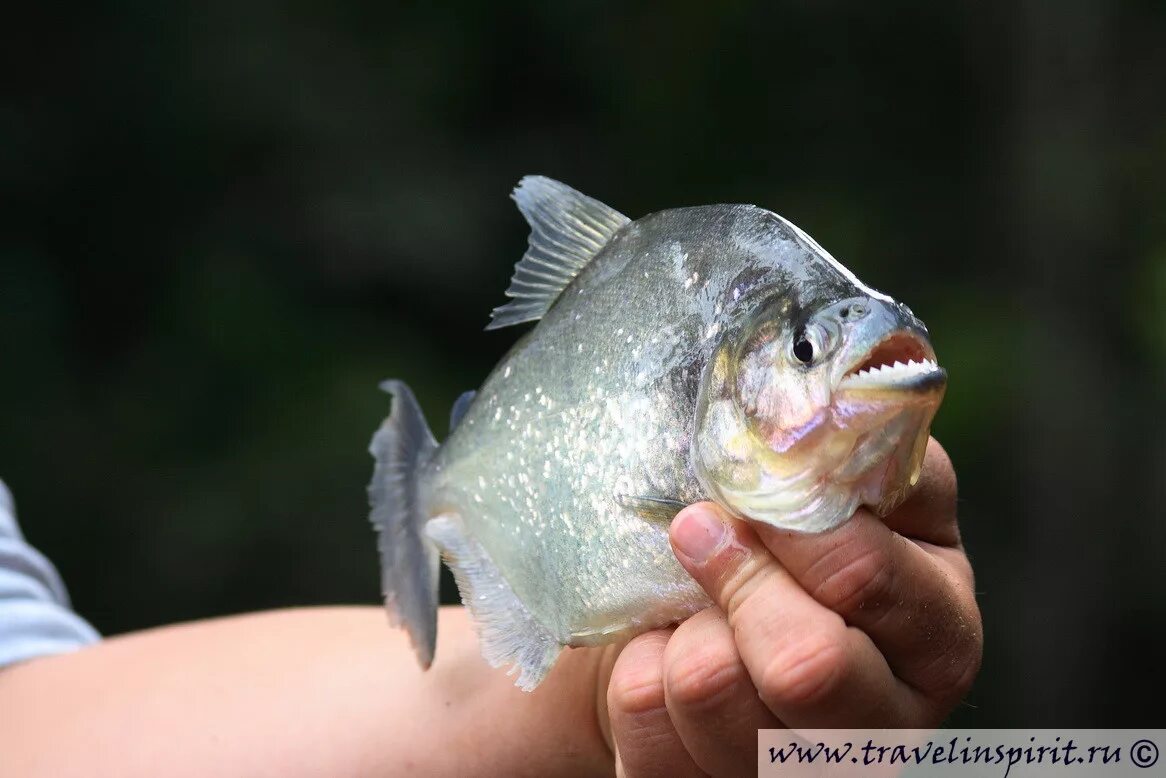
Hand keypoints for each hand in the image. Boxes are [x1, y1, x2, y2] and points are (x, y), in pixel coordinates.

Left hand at [599, 438, 981, 776]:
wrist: (663, 620)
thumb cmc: (743, 531)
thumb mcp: (798, 480)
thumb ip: (827, 440)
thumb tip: (814, 383)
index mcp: (934, 610)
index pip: (867, 573)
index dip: (788, 525)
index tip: (740, 489)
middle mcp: (898, 703)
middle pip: (808, 662)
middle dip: (733, 584)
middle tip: (695, 533)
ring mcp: (822, 766)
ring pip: (723, 701)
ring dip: (678, 637)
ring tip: (678, 610)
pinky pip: (662, 754)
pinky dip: (637, 691)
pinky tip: (652, 666)